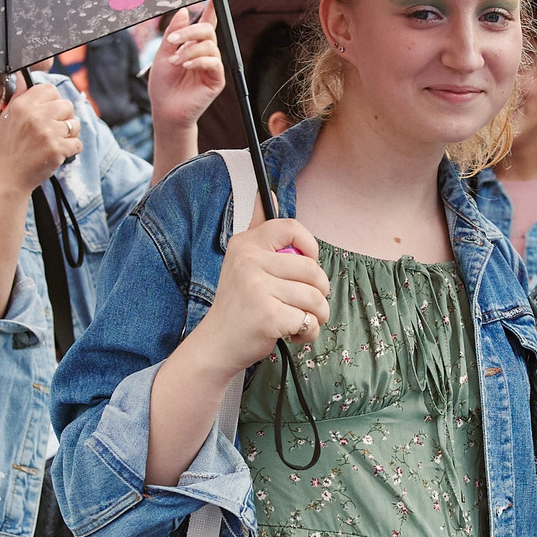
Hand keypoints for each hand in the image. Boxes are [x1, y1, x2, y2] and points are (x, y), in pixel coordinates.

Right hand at [0, 82, 80, 194]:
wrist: (12, 175)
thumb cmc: (12, 145)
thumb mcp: (8, 117)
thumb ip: (19, 95)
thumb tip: (23, 76)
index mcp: (23, 105)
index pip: (49, 89)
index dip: (53, 100)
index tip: (50, 111)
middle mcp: (36, 116)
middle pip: (66, 105)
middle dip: (64, 117)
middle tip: (55, 129)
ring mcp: (48, 133)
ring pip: (74, 124)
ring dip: (70, 133)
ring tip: (57, 141)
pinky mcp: (58, 149)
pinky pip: (77, 143)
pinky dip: (72, 149)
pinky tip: (60, 152)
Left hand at [146, 4, 225, 128]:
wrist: (165, 110)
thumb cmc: (163, 85)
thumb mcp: (163, 54)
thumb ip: (174, 33)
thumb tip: (184, 11)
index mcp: (193, 47)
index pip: (206, 26)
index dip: (211, 11)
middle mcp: (205, 54)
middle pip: (207, 31)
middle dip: (190, 32)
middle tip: (172, 42)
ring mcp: (212, 67)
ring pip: (209, 46)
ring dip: (189, 50)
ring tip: (175, 62)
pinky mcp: (217, 80)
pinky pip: (214, 62)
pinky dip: (199, 60)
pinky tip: (186, 66)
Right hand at [190, 217, 331, 376]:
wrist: (217, 344)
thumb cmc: (238, 305)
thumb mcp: (242, 261)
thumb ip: (259, 229)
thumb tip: (267, 191)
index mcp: (246, 244)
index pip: (292, 227)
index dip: (310, 247)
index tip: (306, 264)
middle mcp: (249, 261)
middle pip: (312, 269)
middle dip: (319, 292)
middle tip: (304, 304)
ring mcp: (257, 288)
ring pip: (315, 297)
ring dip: (316, 315)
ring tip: (299, 319)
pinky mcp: (268, 316)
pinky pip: (309, 321)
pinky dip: (308, 333)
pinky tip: (291, 335)